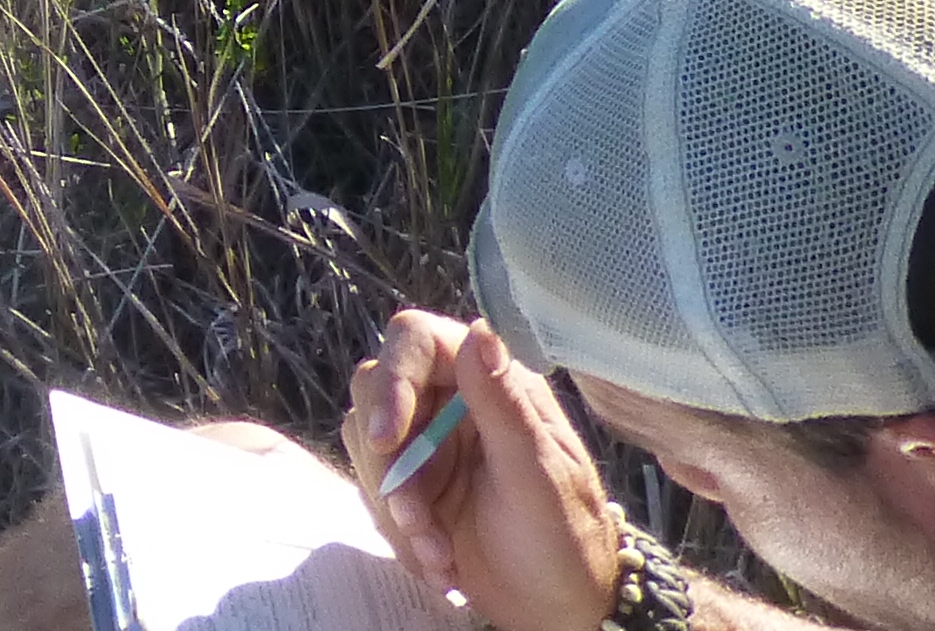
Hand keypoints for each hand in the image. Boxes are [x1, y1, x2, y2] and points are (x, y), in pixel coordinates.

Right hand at [343, 311, 623, 630]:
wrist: (556, 612)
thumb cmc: (565, 542)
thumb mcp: (537, 477)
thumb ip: (503, 406)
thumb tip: (480, 331)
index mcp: (493, 383)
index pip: (418, 341)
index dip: (393, 381)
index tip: (385, 439)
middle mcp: (453, 401)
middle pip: (377, 392)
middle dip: (391, 466)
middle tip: (417, 521)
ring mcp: (428, 442)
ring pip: (369, 445)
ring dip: (395, 507)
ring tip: (438, 554)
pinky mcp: (412, 483)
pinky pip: (374, 488)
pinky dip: (398, 531)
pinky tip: (438, 562)